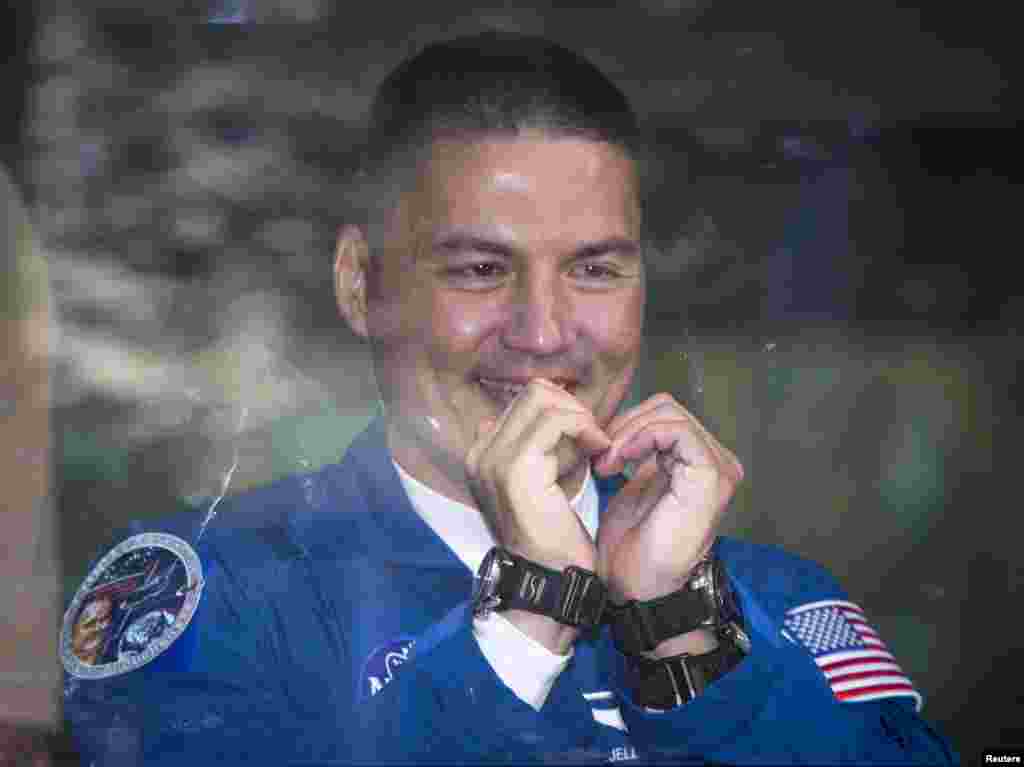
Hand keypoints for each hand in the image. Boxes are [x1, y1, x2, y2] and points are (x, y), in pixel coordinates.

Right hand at [465, 379, 610, 572]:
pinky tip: (600, 449)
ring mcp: (493, 458)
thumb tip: (560, 409)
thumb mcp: (544, 480)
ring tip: (597, 446)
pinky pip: (556, 421)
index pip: (524, 401)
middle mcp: (479, 452)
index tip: (585, 439)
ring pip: (544, 399)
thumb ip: (543, 446)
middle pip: (533, 393)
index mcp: (481, 454)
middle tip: (593, 440)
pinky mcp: (516, 468)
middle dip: (572, 409)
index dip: (562, 411)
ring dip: (580, 418)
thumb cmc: (553, 534)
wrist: (550, 579)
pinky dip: (585, 428)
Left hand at [594, 394, 742, 603]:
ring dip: (627, 432)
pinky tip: (619, 461)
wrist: (636, 587)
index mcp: (698, 463)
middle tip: (600, 456)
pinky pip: (676, 430)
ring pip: (669, 414)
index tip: (598, 450)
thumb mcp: (633, 485)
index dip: (625, 422)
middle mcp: (716, 462)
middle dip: (624, 425)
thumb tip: (620, 421)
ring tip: (606, 463)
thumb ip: (638, 451)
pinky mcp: (711, 477)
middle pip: (666, 407)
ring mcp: (718, 469)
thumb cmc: (631, 545)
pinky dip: (641, 437)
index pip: (663, 413)